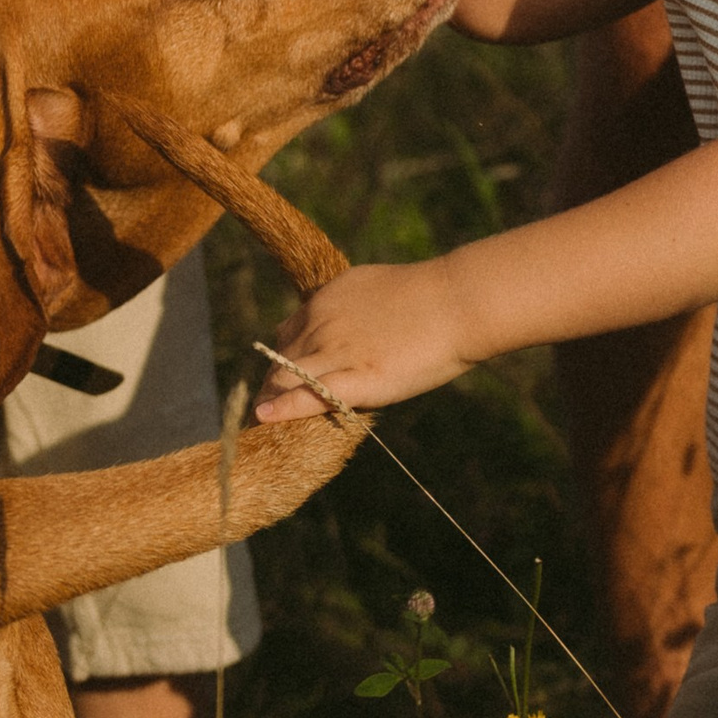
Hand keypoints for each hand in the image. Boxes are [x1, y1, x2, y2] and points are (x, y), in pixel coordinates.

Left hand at [255, 261, 470, 422]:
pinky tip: (263, 419)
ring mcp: (336, 349)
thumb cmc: (434, 297)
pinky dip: (282, 409)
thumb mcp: (379, 290)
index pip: (287, 334)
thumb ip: (356, 309)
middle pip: (280, 359)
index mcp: (327, 299)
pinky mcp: (355, 377)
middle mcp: (322, 321)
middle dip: (271, 385)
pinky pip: (308, 395)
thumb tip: (354, 323)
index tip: (280, 379)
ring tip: (258, 427)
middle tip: (264, 410)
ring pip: (285, 378)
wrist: (458, 302)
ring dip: (271, 401)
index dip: (282, 360)